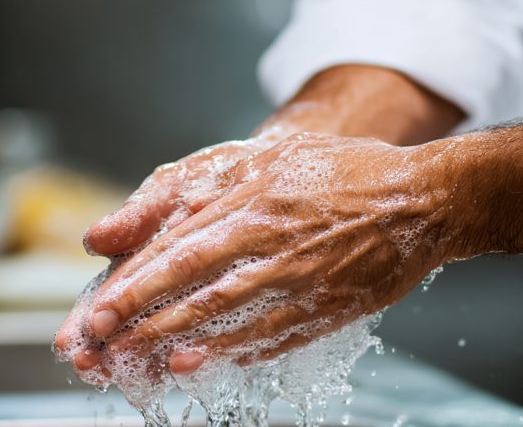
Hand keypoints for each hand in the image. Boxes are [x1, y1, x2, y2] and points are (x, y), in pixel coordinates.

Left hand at [75, 133, 467, 373]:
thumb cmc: (347, 172)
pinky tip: (204, 364)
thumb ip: (220, 183)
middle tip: (103, 338)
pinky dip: (236, 351)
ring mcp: (302, 278)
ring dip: (180, 338)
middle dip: (144, 314)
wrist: (422, 200)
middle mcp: (274, 241)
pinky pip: (275, 334)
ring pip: (230, 314)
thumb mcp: (277, 157)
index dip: (137, 280)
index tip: (100, 304)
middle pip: (196, 284)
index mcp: (256, 201)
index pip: (181, 245)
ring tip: (140, 360)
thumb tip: (174, 207)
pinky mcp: (328, 307)